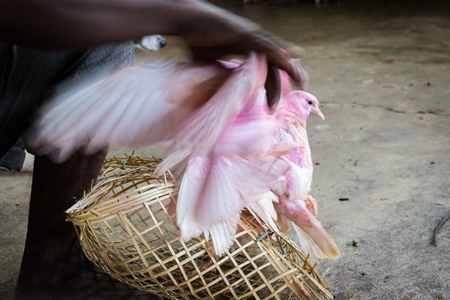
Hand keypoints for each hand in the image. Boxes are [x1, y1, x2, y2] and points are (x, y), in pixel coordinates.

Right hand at [174, 1, 308, 109]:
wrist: (186, 19)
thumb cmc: (196, 38)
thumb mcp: (210, 64)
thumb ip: (219, 75)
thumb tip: (218, 93)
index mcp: (246, 51)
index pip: (265, 70)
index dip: (272, 86)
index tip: (274, 105)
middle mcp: (252, 42)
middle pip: (275, 62)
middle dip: (290, 75)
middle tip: (302, 89)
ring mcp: (249, 35)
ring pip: (274, 52)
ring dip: (289, 66)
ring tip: (302, 79)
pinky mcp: (243, 31)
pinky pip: (263, 43)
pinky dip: (277, 50)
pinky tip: (289, 57)